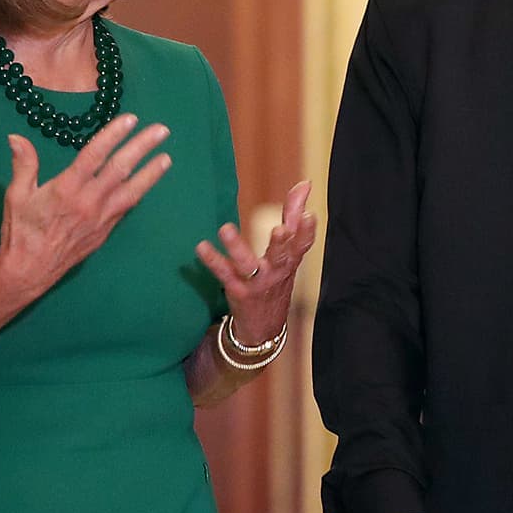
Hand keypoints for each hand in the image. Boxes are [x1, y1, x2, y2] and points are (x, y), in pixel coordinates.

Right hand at [0, 115, 171, 298]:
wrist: (30, 271)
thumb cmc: (21, 231)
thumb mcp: (16, 194)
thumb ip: (23, 163)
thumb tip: (15, 136)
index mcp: (66, 188)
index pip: (95, 155)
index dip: (113, 135)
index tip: (130, 119)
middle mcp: (89, 201)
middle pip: (120, 169)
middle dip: (142, 147)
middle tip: (161, 130)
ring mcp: (101, 218)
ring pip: (131, 191)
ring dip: (151, 173)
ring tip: (167, 157)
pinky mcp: (105, 231)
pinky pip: (125, 208)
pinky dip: (138, 193)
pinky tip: (147, 182)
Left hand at [194, 180, 316, 344]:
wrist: (264, 328)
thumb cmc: (277, 280)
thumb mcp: (289, 252)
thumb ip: (294, 215)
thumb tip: (305, 183)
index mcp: (290, 260)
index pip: (302, 244)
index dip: (307, 231)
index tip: (310, 215)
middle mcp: (276, 272)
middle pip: (281, 256)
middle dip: (281, 243)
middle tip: (280, 229)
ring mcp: (257, 283)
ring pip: (248, 264)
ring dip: (236, 247)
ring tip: (225, 229)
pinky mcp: (238, 291)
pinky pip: (224, 274)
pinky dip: (213, 260)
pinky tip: (202, 247)